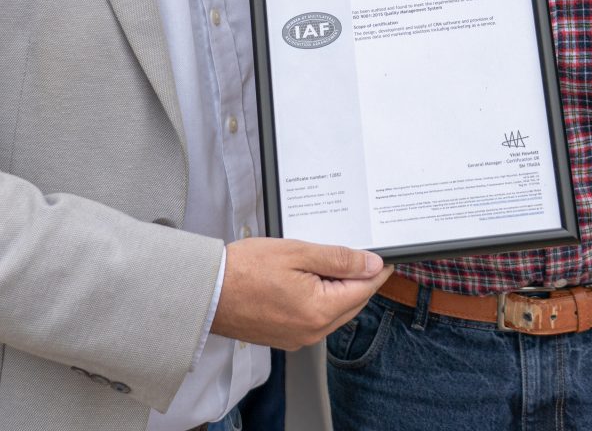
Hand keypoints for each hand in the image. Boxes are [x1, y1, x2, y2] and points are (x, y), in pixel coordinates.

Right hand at [210, 237, 392, 350]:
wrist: (207, 291)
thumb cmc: (244, 270)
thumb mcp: (297, 253)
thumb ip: (338, 259)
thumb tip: (370, 264)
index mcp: (319, 311)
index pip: (363, 290)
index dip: (376, 270)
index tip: (384, 258)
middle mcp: (312, 332)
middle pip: (351, 304)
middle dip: (359, 280)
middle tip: (362, 256)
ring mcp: (298, 338)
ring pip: (334, 313)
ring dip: (339, 291)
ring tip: (332, 264)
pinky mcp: (285, 337)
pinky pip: (315, 319)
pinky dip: (320, 301)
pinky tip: (311, 281)